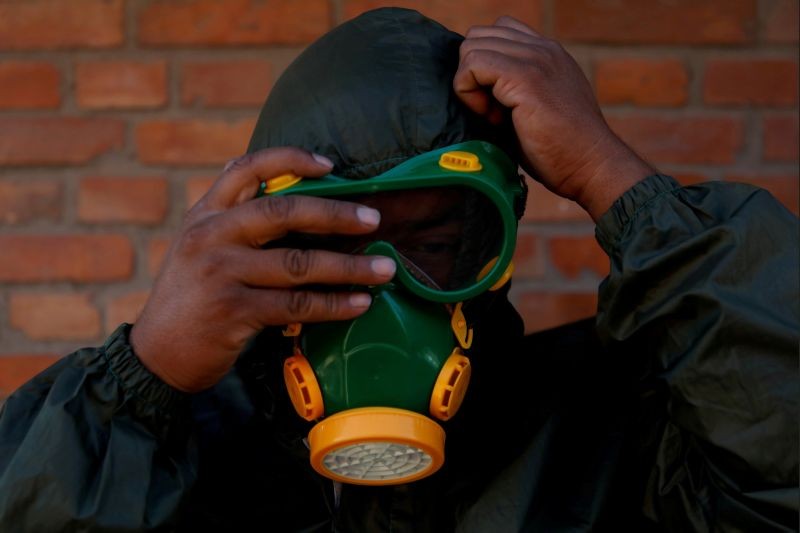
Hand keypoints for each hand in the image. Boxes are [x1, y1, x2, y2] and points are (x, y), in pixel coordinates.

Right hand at [130, 147, 395, 392]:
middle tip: (374, 220)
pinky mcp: (233, 311)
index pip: (246, 169)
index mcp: (205, 214)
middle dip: (336, 214)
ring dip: (349, 267)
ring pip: (299, 264)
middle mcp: (210, 236)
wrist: (157, 355)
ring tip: (385, 270)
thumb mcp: (198, 246)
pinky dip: (334, 304)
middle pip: (283, 211)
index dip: (290, 159)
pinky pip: (296, 305)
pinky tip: (360, 303)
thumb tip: (280, 187)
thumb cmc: (191, 298)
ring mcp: (221, 273)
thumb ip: (231, 217)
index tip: (330, 165)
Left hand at [454, 16, 654, 219]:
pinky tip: (491, 118)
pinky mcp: (526, 77)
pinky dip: (469, 93)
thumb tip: (475, 93)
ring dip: (470, 85)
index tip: (496, 103)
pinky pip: (473, 65)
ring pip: (472, 47)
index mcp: (546, 53)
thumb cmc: (562, 150)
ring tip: (493, 115)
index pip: (497, 32)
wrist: (591, 165)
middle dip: (472, 74)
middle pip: (478, 36)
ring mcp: (536, 59)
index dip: (483, 66)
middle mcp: (542, 48)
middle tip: (491, 110)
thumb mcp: (536, 108)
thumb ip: (512, 90)